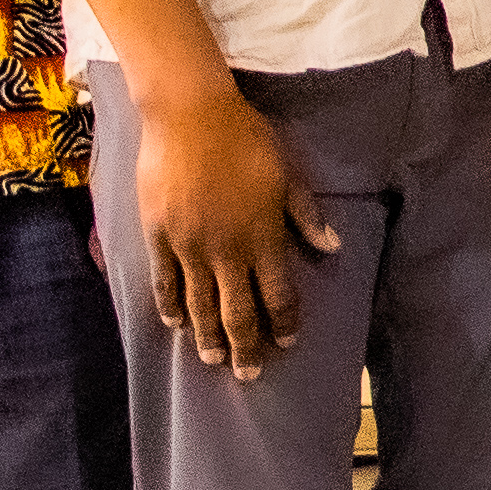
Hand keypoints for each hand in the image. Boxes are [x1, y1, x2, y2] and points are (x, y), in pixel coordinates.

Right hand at [140, 74, 338, 375]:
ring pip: (199, 303)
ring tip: (212, 361)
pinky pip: (165, 280)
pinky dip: (171, 305)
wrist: (189, 115)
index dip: (283, 323)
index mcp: (263, 237)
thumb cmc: (245, 139)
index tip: (287, 342)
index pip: (278, 295)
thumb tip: (332, 247)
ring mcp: (189, 245)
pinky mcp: (158, 235)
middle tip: (248, 374)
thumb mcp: (287, 175)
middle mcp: (226, 250)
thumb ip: (306, 216)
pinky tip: (175, 323)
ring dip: (207, 336)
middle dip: (245, 346)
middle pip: (237, 311)